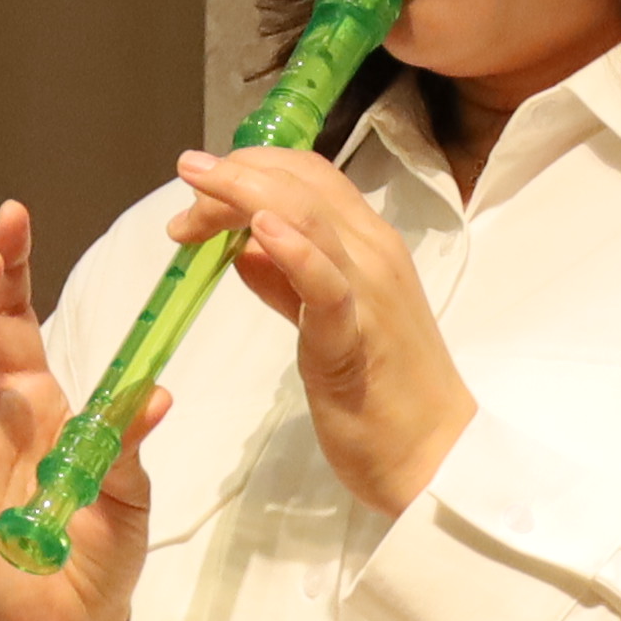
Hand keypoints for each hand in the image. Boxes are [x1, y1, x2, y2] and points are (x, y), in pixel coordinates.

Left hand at [172, 147, 476, 514]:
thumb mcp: (325, 321)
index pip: (309, 177)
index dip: (250, 167)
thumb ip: (285, 281)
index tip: (201, 190)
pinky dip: (294, 251)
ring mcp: (370, 292)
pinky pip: (323, 285)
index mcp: (370, 247)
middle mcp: (375, 254)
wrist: (435, 453)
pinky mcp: (354, 337)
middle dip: (234, 175)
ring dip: (246, 193)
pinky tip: (261, 231)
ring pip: (309, 217)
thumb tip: (242, 245)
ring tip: (198, 187)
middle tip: (186, 195)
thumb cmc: (383, 393)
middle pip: (302, 183)